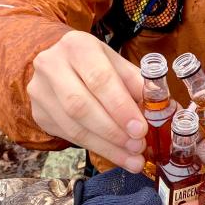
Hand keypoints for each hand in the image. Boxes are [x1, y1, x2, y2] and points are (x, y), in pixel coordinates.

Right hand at [28, 31, 146, 171]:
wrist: (58, 63)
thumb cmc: (95, 65)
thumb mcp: (118, 65)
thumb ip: (138, 85)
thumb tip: (165, 110)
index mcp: (77, 46)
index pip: (99, 79)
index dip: (120, 107)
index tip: (141, 128)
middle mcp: (52, 66)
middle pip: (80, 105)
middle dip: (113, 130)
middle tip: (138, 146)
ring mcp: (40, 91)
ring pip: (73, 126)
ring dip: (107, 146)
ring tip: (132, 157)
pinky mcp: (39, 114)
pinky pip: (68, 137)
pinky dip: (97, 148)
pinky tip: (117, 155)